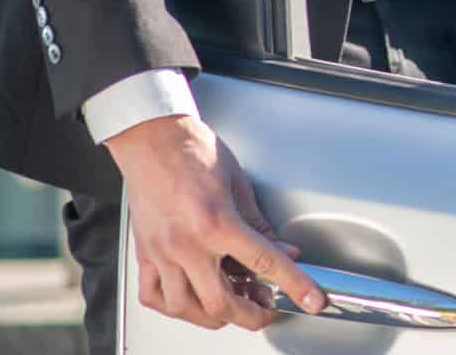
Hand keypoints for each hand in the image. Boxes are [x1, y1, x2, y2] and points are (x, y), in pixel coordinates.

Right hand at [105, 113, 324, 330]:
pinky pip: (153, 295)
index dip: (295, 286)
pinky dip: (175, 306)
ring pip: (185, 308)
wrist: (152, 140)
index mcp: (217, 222)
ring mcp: (161, 252)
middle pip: (221, 302)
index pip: (265, 263)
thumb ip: (260, 225)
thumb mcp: (239, 185)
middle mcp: (186, 243)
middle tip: (266, 311)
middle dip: (250, 315)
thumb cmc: (194, 152)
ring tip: (233, 305)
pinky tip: (191, 299)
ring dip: (213, 315)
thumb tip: (283, 253)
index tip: (312, 300)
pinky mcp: (143, 253)